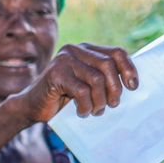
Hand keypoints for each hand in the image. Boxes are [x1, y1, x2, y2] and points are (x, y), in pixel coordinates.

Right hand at [6, 44, 138, 124]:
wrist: (30, 107)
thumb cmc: (61, 98)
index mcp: (85, 49)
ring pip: (96, 79)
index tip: (133, 87)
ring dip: (100, 100)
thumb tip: (132, 83)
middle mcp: (75, 50)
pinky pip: (82, 90)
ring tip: (96, 111)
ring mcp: (64, 60)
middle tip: (113, 105)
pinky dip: (86, 105)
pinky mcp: (55, 74)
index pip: (116, 53)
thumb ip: (102, 78)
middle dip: (114, 88)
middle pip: (108, 65)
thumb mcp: (86, 85)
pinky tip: (82, 112)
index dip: (128, 69)